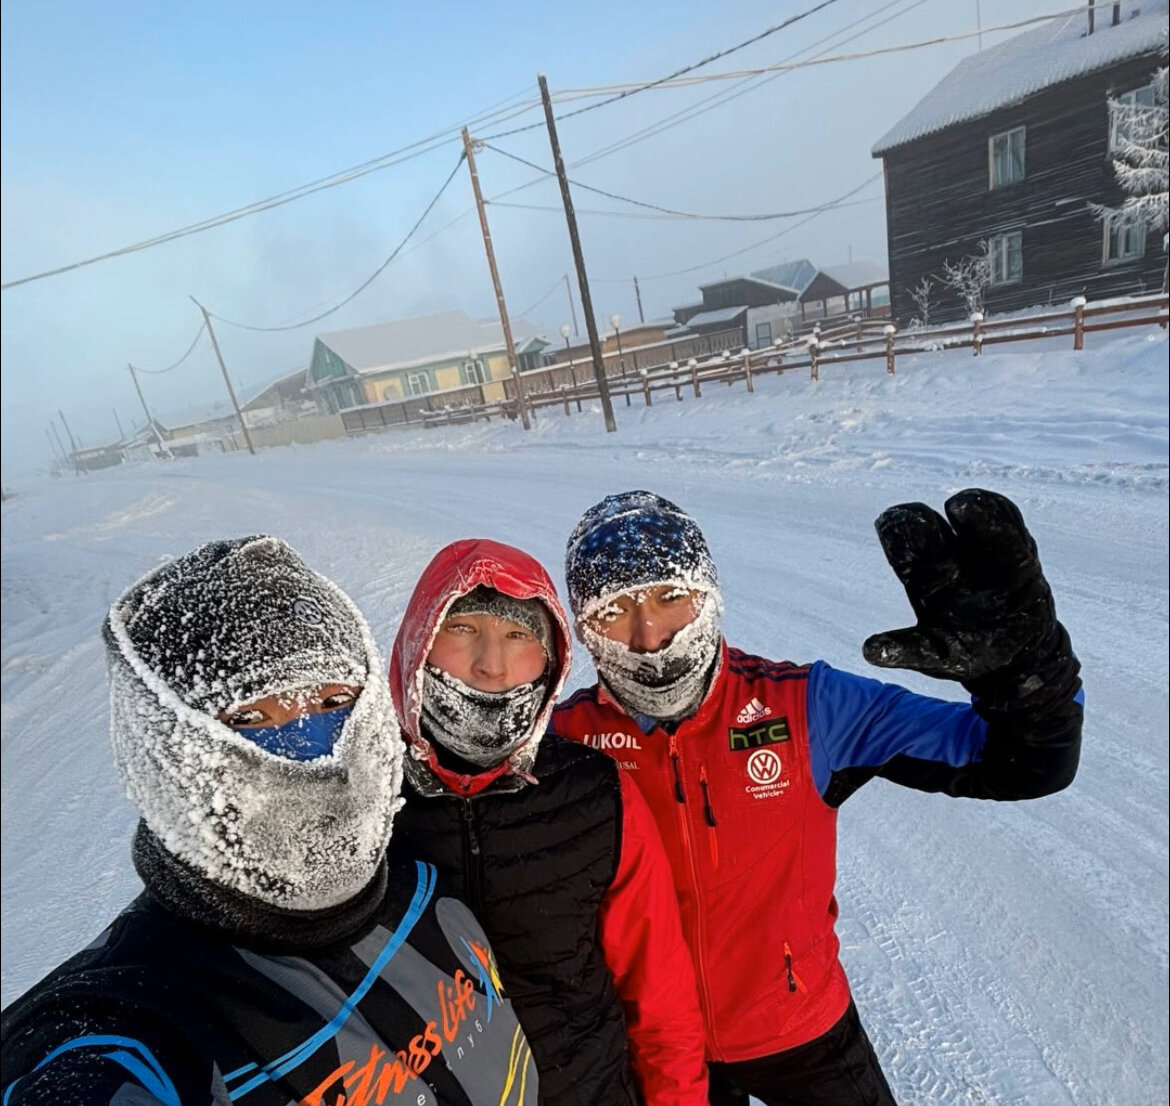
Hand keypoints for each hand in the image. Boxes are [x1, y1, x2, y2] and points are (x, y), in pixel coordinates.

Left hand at [862, 489, 1057, 690]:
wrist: (1018, 655)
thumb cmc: (967, 652)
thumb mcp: (936, 657)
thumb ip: (905, 650)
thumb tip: (868, 651)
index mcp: (919, 574)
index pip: (898, 538)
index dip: (897, 532)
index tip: (899, 536)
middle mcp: (946, 553)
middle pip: (924, 520)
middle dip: (921, 519)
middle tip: (923, 525)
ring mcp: (980, 546)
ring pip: (971, 509)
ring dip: (970, 508)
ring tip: (964, 510)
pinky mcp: (1016, 546)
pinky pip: (1006, 517)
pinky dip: (1001, 515)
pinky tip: (1004, 530)